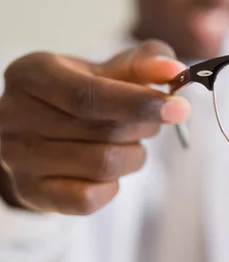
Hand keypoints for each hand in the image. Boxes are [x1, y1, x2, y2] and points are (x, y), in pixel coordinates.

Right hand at [0, 41, 190, 214]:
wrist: (53, 126)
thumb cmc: (93, 90)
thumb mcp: (118, 67)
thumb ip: (149, 63)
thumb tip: (174, 71)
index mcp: (33, 74)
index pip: (89, 95)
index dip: (139, 103)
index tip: (180, 109)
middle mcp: (14, 114)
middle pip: (103, 131)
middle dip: (143, 127)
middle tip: (151, 121)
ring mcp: (17, 157)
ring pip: (102, 165)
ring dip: (134, 155)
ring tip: (131, 142)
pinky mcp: (30, 192)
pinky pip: (89, 199)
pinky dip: (113, 185)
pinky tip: (111, 169)